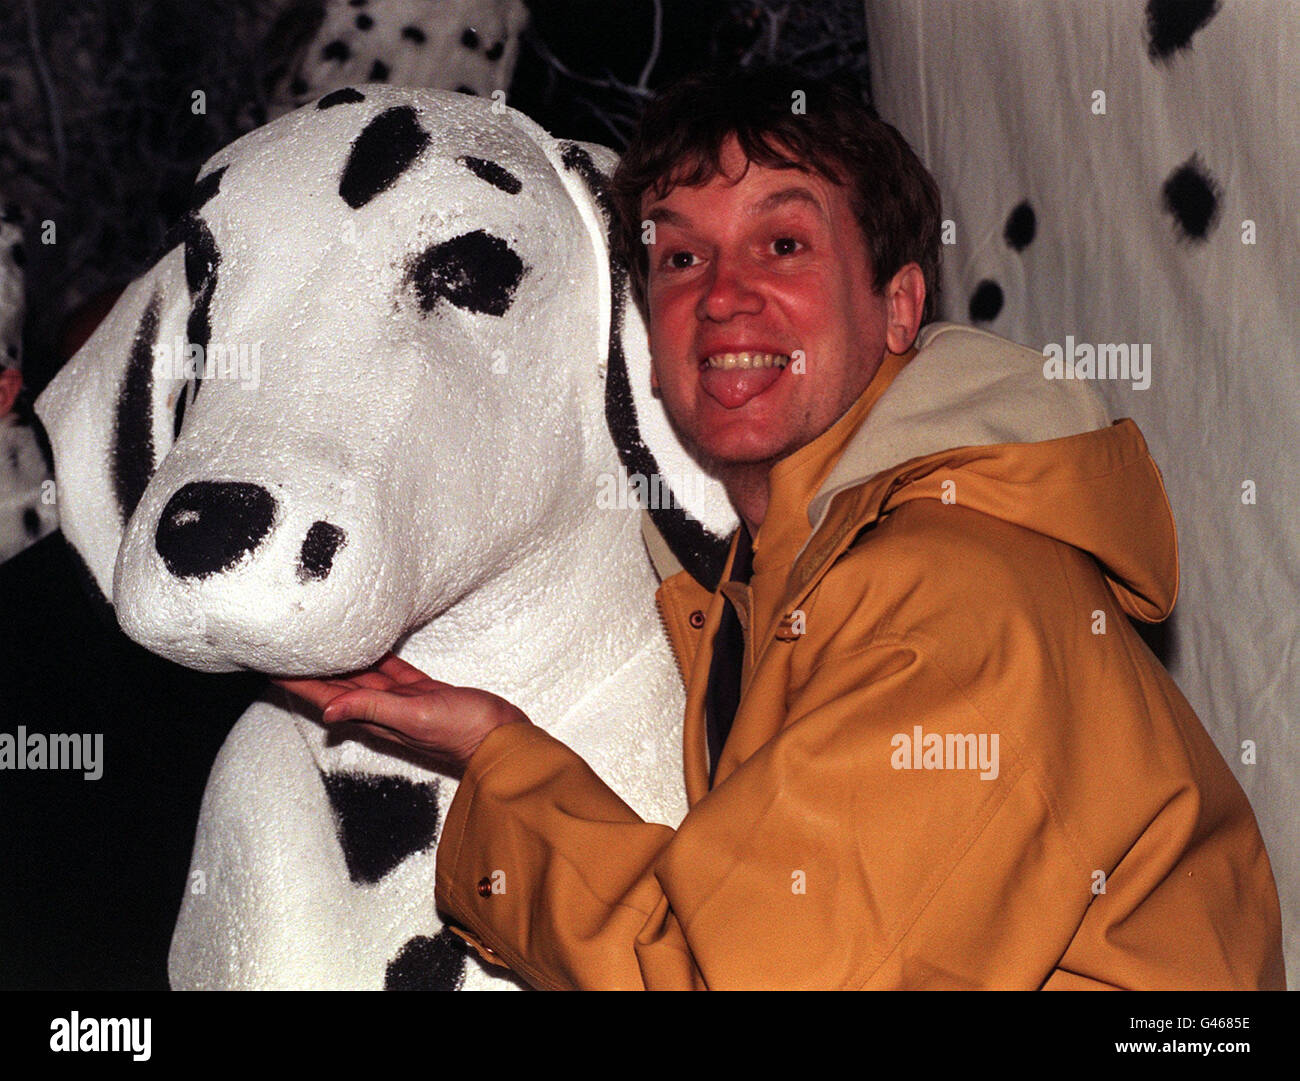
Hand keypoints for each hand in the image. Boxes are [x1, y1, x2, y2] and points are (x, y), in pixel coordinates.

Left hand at [274, 653, 529, 777]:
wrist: (502, 738)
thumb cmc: (463, 732)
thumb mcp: (416, 717)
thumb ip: (374, 709)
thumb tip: (329, 712)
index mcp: (376, 719)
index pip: (326, 698)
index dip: (297, 683)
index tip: (269, 666)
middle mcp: (383, 712)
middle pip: (336, 686)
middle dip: (309, 669)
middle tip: (285, 645)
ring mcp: (403, 703)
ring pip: (361, 676)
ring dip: (338, 661)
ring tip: (316, 641)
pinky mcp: (423, 693)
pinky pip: (391, 671)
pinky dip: (376, 658)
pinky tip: (366, 643)